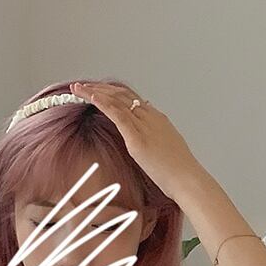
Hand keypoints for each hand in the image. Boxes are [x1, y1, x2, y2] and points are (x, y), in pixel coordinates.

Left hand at [71, 81, 207, 201]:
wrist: (187, 179)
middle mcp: (150, 116)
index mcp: (157, 119)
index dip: (113, 93)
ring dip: (95, 91)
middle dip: (100, 87)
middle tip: (83, 85)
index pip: (131, 99)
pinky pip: (116, 113)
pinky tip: (90, 96)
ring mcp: (143, 125)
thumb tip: (148, 142)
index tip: (99, 91)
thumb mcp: (165, 150)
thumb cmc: (179, 172)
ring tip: (78, 88)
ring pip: (116, 99)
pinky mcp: (137, 137)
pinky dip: (102, 102)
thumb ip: (155, 142)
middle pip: (122, 94)